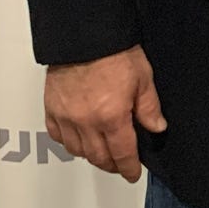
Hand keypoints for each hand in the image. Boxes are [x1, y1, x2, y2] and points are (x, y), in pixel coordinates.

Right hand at [44, 44, 166, 181]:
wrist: (85, 34)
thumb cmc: (113, 51)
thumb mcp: (143, 78)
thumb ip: (149, 107)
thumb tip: (156, 127)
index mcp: (111, 116)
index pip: (122, 154)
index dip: (129, 168)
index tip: (132, 173)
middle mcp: (86, 122)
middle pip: (98, 157)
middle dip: (112, 164)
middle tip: (120, 164)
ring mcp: (66, 117)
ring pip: (77, 151)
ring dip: (91, 156)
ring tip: (102, 152)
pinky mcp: (52, 108)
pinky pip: (58, 136)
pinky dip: (69, 142)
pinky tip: (78, 139)